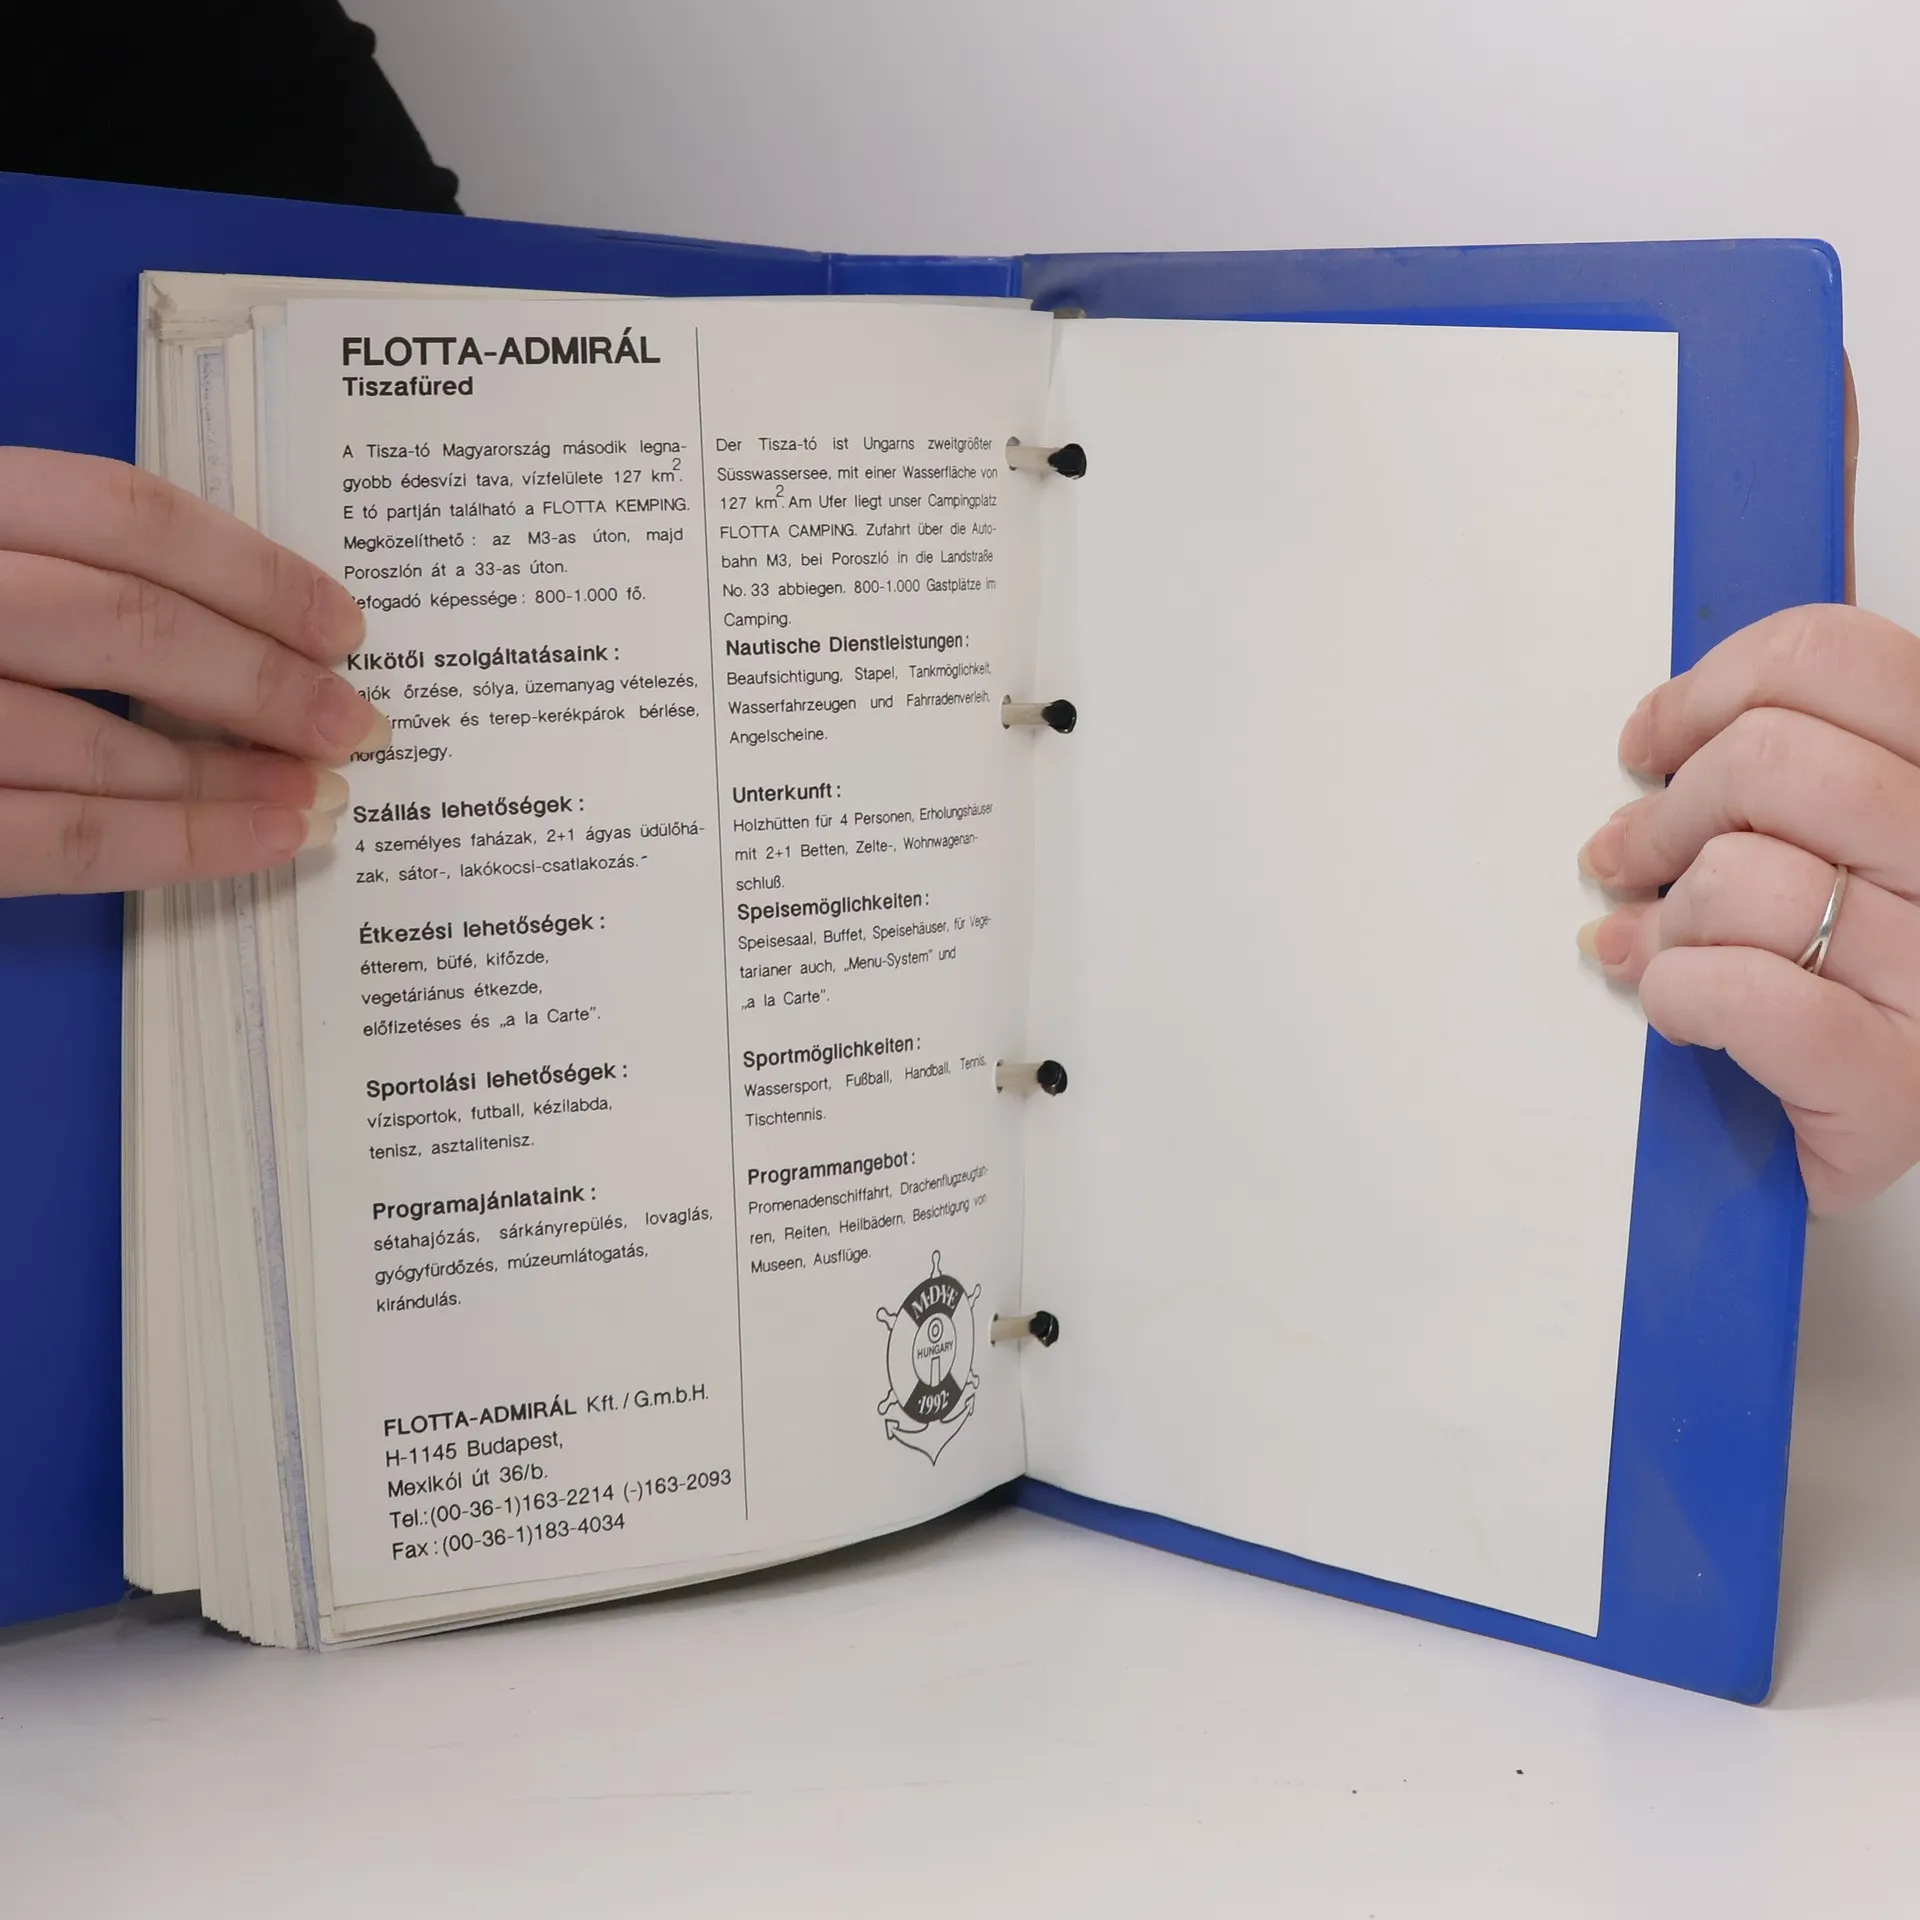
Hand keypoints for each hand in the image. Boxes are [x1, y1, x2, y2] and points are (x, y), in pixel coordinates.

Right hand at [0, 446, 385, 895]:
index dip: (249, 568)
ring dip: (230, 777)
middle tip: (358, 723)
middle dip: (262, 681)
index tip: (342, 624)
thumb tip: (235, 621)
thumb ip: (57, 567)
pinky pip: (54, 837)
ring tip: (323, 797)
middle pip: (123, 625)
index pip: (115, 512)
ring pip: (96, 743)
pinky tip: (256, 843)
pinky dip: (174, 845)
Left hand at [1578, 602, 1919, 1212]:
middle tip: (1627, 860)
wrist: (1905, 1154)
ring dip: (1670, 915)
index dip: (1713, 691)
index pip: (1840, 662)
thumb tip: (1660, 748)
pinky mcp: (1904, 1087)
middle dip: (1668, 814)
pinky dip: (1683, 993)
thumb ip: (1786, 779)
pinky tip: (1680, 1007)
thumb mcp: (1848, 851)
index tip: (1653, 745)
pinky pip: (1753, 997)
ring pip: (1751, 878)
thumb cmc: (1855, 993)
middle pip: (1775, 761)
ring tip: (1662, 948)